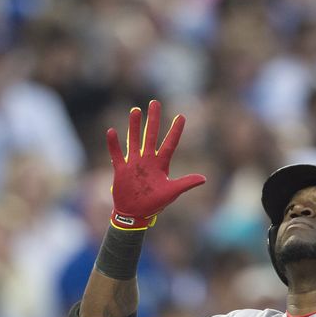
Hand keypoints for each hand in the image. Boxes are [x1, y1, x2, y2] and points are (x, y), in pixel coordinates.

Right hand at [107, 100, 205, 229]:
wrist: (135, 214)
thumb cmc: (154, 204)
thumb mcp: (171, 193)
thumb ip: (185, 184)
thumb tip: (204, 179)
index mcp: (161, 164)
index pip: (170, 144)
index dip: (175, 131)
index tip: (181, 116)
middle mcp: (147, 160)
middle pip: (151, 136)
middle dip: (153, 120)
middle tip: (155, 102)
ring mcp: (134, 163)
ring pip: (134, 140)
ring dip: (134, 126)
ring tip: (135, 110)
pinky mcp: (121, 169)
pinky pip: (116, 154)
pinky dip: (113, 144)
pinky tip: (111, 131)